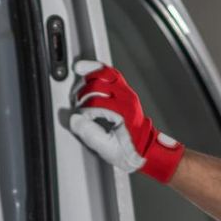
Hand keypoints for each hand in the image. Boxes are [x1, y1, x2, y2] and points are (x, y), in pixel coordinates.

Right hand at [66, 59, 184, 182]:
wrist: (145, 150)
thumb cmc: (129, 151)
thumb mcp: (108, 149)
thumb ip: (91, 135)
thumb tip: (75, 120)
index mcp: (124, 110)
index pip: (95, 102)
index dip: (83, 111)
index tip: (80, 121)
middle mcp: (127, 97)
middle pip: (97, 84)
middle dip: (82, 94)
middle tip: (76, 106)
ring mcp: (126, 92)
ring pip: (104, 73)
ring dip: (87, 78)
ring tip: (77, 88)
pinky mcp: (124, 91)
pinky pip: (109, 73)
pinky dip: (95, 69)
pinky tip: (83, 69)